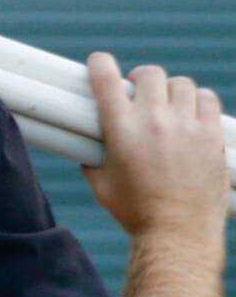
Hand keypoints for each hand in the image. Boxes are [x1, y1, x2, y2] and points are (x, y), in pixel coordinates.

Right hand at [83, 52, 227, 239]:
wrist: (177, 233)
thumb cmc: (135, 211)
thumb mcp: (99, 183)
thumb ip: (91, 156)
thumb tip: (86, 146)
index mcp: (121, 129)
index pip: (105, 78)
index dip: (99, 63)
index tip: (99, 63)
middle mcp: (154, 121)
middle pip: (148, 74)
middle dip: (139, 79)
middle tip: (138, 92)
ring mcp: (186, 127)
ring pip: (180, 84)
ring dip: (170, 90)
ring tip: (167, 104)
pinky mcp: (210, 137)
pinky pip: (207, 100)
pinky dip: (197, 101)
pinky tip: (191, 113)